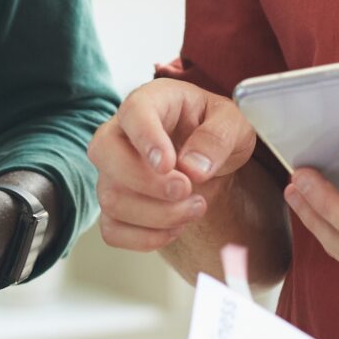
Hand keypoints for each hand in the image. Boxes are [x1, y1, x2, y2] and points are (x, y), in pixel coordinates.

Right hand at [88, 79, 258, 251]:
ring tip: (196, 207)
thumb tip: (193, 168)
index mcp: (151, 101)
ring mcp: (113, 171)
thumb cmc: (216, 130)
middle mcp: (122, 133)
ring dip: (157, 214)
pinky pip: (112, 229)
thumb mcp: (234, 124)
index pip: (133, 111)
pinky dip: (145, 237)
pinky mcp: (116, 204)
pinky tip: (175, 227)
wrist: (210, 157)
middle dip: (146, 182)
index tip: (168, 164)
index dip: (146, 139)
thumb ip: (218, 138)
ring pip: (110, 197)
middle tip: (186, 189)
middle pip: (104, 153)